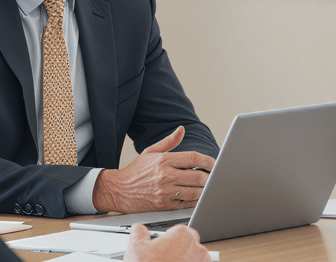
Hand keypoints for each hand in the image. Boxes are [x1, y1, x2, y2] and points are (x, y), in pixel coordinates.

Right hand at [93, 126, 216, 212]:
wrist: (118, 190)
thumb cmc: (136, 171)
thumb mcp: (150, 151)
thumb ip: (169, 141)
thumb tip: (181, 129)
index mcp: (164, 160)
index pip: (194, 158)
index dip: (209, 161)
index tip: (216, 164)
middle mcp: (166, 175)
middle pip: (198, 176)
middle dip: (211, 177)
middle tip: (217, 177)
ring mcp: (165, 192)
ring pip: (195, 192)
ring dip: (206, 190)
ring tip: (211, 187)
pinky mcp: (164, 205)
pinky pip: (187, 203)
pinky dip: (196, 200)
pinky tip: (200, 197)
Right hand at [124, 224, 210, 261]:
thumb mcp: (136, 248)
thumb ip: (139, 233)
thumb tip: (138, 229)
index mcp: (182, 236)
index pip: (178, 229)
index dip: (168, 236)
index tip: (162, 242)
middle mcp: (195, 248)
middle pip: (189, 241)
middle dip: (178, 246)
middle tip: (163, 254)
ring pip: (195, 255)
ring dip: (185, 258)